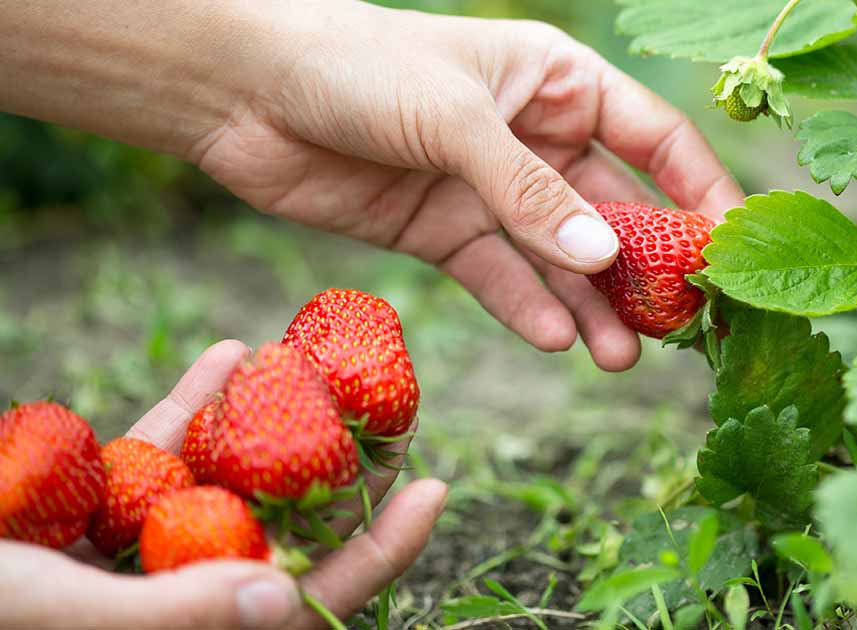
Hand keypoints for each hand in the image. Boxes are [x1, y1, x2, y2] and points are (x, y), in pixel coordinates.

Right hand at [0, 340, 447, 628]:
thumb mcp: (59, 614)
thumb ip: (172, 617)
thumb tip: (281, 600)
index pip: (308, 602)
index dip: (379, 553)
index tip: (436, 487)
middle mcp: (172, 596)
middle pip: (282, 532)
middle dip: (338, 472)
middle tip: (393, 408)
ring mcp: (132, 550)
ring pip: (224, 483)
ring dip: (270, 426)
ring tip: (318, 367)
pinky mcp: (86, 506)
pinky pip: (152, 454)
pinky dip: (186, 406)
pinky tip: (226, 352)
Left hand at [191, 5, 745, 370]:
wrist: (243, 92)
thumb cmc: (359, 67)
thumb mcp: (457, 119)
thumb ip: (530, 192)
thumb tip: (602, 259)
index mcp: (557, 82)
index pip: (655, 140)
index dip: (698, 191)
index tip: (728, 249)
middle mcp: (534, 137)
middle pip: (613, 210)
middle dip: (643, 268)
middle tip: (677, 327)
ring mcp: (489, 189)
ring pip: (559, 256)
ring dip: (591, 304)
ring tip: (620, 356)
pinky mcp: (443, 232)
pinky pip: (499, 277)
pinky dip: (527, 307)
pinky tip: (558, 339)